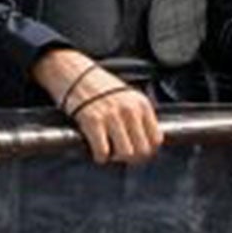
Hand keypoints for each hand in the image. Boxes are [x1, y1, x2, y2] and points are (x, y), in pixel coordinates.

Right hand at [34, 48, 160, 164]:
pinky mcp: (93, 122)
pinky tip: (97, 150)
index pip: (156, 139)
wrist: (75, 74)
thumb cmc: (99, 88)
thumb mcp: (128, 97)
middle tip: (122, 155)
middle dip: (132, 157)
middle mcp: (130, 110)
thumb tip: (142, 141)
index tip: (138, 153)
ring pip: (125, 153)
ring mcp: (112, 116)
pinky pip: (103, 152)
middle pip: (142, 150)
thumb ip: (138, 116)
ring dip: (116, 158)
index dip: (147, 151)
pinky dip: (100, 156)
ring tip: (109, 152)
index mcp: (141, 104)